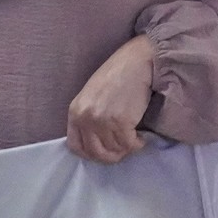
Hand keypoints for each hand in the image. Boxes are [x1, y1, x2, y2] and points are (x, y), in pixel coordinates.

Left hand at [67, 35, 153, 163]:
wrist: (136, 62)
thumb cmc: (117, 75)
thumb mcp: (92, 96)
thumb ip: (89, 117)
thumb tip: (97, 142)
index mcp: (75, 111)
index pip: (75, 146)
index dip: (91, 154)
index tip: (104, 152)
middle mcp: (85, 118)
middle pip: (96, 153)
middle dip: (112, 156)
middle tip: (123, 149)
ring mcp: (102, 121)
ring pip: (114, 150)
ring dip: (126, 148)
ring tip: (134, 139)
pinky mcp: (121, 122)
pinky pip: (129, 145)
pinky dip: (137, 145)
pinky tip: (141, 138)